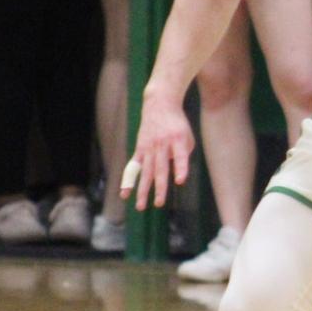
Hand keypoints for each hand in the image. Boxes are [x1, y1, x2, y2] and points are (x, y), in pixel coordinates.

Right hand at [124, 94, 194, 209]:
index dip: (180, 168)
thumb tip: (175, 174)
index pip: (180, 157)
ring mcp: (149, 147)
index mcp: (177, 140)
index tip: (180, 181)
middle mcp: (162, 144)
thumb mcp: (187, 137)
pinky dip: (129, 180)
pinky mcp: (140, 148)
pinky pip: (134, 167)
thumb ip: (183, 155)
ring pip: (146, 172)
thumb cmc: (177, 124)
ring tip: (141, 206)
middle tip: (158, 204)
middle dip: (159, 187)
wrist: (160, 104)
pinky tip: (125, 193)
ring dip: (143, 190)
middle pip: (160, 169)